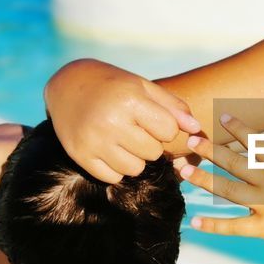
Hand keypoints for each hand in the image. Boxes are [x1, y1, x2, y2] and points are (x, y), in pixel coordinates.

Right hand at [44, 59, 200, 182]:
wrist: (67, 85)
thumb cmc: (114, 85)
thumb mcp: (144, 87)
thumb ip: (173, 107)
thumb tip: (196, 129)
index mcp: (129, 100)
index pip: (168, 131)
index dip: (165, 127)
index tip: (153, 119)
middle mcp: (110, 122)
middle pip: (153, 153)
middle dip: (150, 143)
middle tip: (136, 129)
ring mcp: (93, 141)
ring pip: (135, 169)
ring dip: (135, 158)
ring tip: (124, 140)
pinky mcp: (80, 156)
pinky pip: (113, 178)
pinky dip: (115, 167)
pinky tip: (110, 149)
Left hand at [179, 114, 263, 255]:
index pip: (258, 142)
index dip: (239, 128)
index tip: (222, 116)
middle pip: (236, 162)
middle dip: (210, 151)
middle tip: (189, 141)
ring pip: (229, 190)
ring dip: (204, 180)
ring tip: (182, 172)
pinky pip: (236, 226)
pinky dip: (214, 225)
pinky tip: (195, 223)